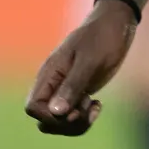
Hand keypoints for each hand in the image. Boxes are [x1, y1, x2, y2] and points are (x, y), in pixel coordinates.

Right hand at [25, 0, 137, 135]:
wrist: (116, 24)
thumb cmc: (102, 37)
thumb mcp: (89, 61)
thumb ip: (72, 86)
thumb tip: (55, 112)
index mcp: (49, 74)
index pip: (33, 107)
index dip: (49, 116)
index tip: (73, 110)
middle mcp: (53, 85)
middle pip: (45, 120)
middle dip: (67, 124)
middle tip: (87, 108)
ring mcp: (65, 91)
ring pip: (58, 122)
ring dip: (77, 124)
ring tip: (95, 106)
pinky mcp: (78, 94)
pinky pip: (73, 117)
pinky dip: (84, 118)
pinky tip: (98, 105)